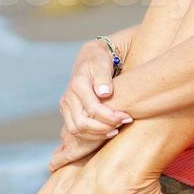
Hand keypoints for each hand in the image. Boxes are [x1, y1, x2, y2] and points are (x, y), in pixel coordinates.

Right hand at [49, 38, 131, 170]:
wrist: (90, 58)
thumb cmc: (99, 60)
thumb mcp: (102, 63)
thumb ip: (103, 78)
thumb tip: (104, 94)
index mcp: (77, 84)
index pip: (92, 108)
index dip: (110, 116)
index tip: (127, 117)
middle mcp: (68, 97)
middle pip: (82, 123)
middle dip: (104, 128)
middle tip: (123, 123)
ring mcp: (66, 106)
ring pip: (77, 130)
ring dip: (97, 134)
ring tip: (116, 130)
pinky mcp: (68, 112)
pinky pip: (77, 130)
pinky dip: (92, 135)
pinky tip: (108, 131)